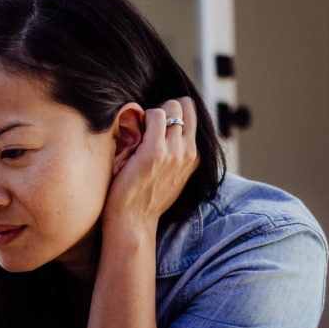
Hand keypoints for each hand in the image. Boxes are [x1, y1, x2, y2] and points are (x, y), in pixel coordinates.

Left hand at [102, 96, 198, 239]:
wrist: (133, 222)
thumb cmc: (143, 200)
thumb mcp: (170, 177)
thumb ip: (175, 155)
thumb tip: (167, 132)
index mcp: (195, 157)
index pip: (192, 114)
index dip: (173, 111)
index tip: (156, 125)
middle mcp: (189, 153)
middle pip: (185, 105)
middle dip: (164, 107)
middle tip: (146, 125)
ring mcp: (175, 152)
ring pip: (171, 106)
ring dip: (152, 112)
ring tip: (139, 131)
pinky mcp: (156, 152)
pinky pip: (155, 114)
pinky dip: (142, 116)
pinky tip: (133, 134)